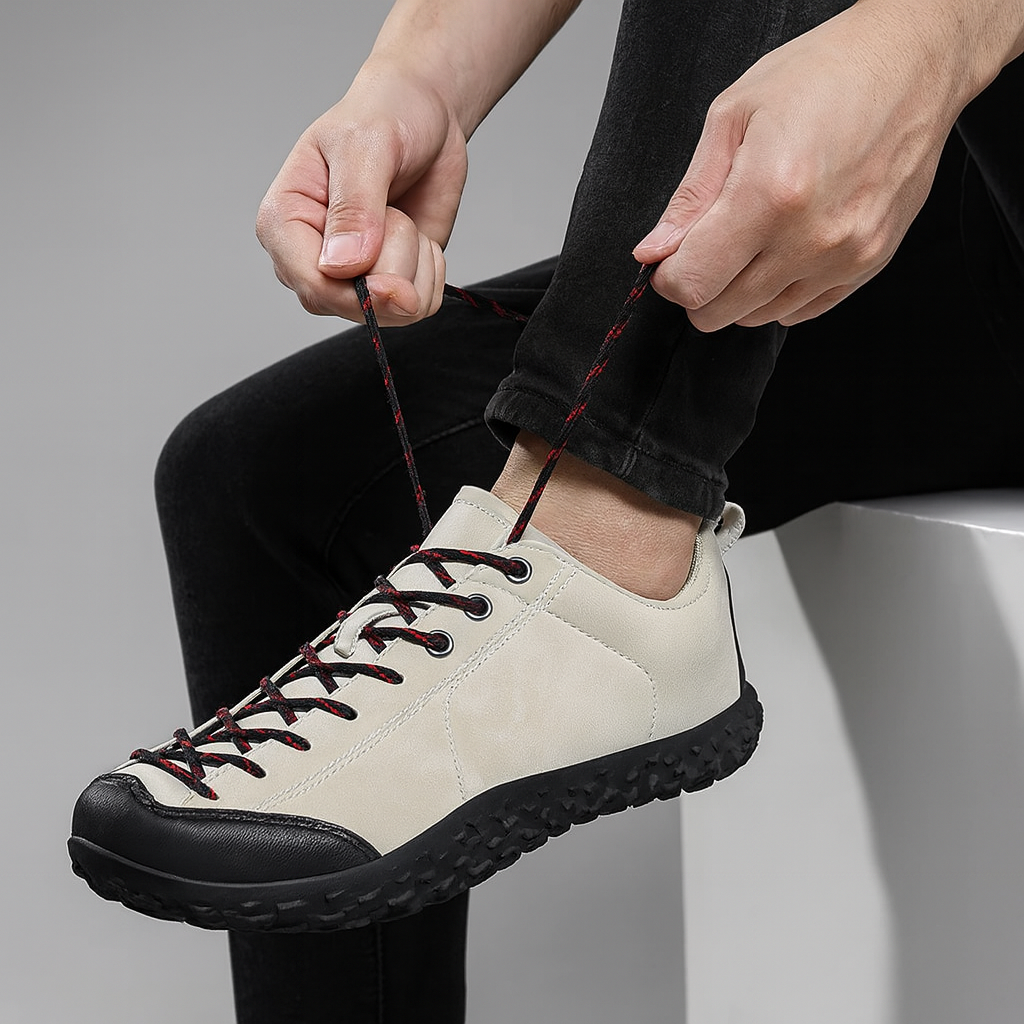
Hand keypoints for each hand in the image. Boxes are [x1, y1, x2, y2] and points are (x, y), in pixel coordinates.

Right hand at [256, 62, 466, 324]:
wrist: (425, 118)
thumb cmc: (383, 116)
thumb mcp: (365, 145)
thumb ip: (354, 206)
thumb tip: (343, 266)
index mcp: (285, 224)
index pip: (313, 286)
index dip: (359, 294)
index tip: (398, 283)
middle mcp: (312, 260)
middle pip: (354, 306)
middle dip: (394, 269)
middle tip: (394, 212)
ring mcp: (352, 278)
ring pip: (393, 312)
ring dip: (416, 265)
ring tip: (401, 216)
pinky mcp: (391, 284)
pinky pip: (420, 307)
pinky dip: (432, 273)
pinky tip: (419, 237)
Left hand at [632, 3, 969, 330]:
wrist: (910, 64)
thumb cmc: (822, 75)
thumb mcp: (733, 116)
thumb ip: (690, 197)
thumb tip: (655, 253)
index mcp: (769, 194)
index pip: (692, 283)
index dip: (668, 276)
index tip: (669, 257)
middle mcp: (811, 237)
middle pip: (719, 312)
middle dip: (699, 285)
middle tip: (707, 244)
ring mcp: (844, 257)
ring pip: (757, 317)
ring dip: (739, 289)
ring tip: (752, 235)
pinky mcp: (868, 265)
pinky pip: (799, 312)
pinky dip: (777, 292)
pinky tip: (782, 246)